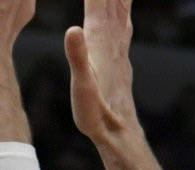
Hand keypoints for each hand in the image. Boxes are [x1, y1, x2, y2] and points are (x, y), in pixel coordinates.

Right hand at [65, 0, 142, 144]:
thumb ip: (77, 57)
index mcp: (100, 36)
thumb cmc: (96, 112)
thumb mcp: (81, 86)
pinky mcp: (120, 52)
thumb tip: (72, 29)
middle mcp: (113, 34)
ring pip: (122, 3)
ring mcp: (119, 42)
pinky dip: (122, 3)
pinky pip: (122, 17)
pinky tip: (123, 5)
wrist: (118, 131)